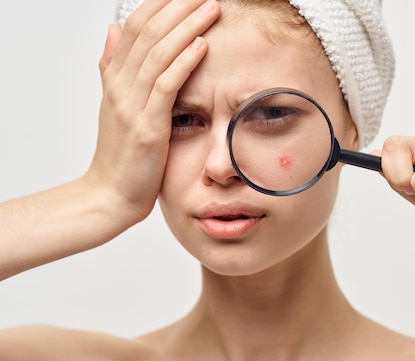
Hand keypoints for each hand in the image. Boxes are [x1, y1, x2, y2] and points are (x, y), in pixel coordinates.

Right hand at [86, 0, 219, 223]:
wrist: (109, 195)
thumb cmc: (120, 155)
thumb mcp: (115, 106)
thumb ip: (113, 67)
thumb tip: (111, 31)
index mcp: (114, 79)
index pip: (134, 28)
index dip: (158, 5)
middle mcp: (119, 86)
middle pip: (147, 33)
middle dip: (177, 8)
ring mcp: (131, 105)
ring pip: (158, 54)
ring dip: (187, 27)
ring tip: (210, 8)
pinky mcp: (147, 127)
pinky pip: (166, 86)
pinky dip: (184, 62)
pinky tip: (201, 45)